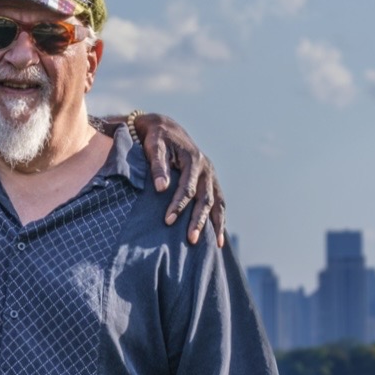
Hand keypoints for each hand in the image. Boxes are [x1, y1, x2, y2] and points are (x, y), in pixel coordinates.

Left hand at [133, 112, 226, 246]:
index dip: (178, 205)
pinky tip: (219, 237)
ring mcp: (211, 176)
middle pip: (206, 199)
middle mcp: (207, 169)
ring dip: (215, 224)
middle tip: (190, 240)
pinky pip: (219, 203)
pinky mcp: (211, 182)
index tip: (168, 221)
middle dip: (198, 220)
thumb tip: (161, 189)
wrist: (167, 129)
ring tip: (216, 245)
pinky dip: (220, 219)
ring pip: (218, 202)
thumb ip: (157, 166)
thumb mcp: (154, 146)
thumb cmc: (157, 139)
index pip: (188, 188)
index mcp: (194, 160)